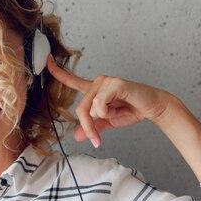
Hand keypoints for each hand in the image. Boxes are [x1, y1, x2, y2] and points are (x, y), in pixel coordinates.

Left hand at [46, 55, 171, 146]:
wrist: (152, 107)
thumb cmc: (132, 110)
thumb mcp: (108, 122)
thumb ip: (93, 127)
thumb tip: (78, 136)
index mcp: (94, 90)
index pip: (72, 81)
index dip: (58, 72)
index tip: (47, 60)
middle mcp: (97, 82)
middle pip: (81, 109)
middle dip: (88, 127)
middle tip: (96, 139)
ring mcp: (105, 81)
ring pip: (90, 108)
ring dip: (103, 118)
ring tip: (118, 112)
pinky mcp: (114, 84)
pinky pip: (100, 104)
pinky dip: (108, 112)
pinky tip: (120, 106)